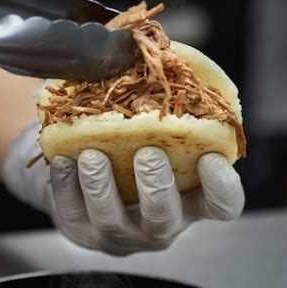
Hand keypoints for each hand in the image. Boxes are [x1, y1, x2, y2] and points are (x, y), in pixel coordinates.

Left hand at [3, 123, 244, 255]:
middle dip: (156, 185)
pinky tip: (63, 161)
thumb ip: (170, 105)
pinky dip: (66, 187)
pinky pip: (73, 215)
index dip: (223, 187)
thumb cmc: (134, 145)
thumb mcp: (161, 130)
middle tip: (147, 153)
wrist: (90, 174)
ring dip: (102, 186)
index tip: (213, 158)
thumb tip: (163, 54)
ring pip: (113, 221)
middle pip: (164, 218)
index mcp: (191, 198)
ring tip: (91, 154)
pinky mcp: (83, 232)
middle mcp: (160, 223)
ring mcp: (120, 233)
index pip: (221, 205)